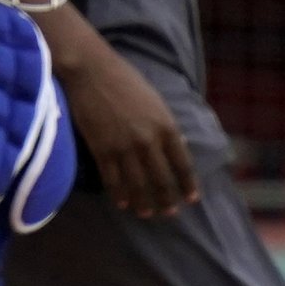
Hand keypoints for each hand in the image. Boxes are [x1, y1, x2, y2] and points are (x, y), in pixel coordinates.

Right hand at [60, 46, 198, 216]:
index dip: (188, 184)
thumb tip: (179, 145)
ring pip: (137, 184)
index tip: (192, 199)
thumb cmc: (126, 81)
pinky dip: (119, 194)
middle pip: (161, 179)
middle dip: (167, 200)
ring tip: (147, 214)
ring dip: (144, 202)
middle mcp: (148, 141)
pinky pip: (113, 179)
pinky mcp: (102, 150)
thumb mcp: (156, 102)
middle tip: (170, 214)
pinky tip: (123, 204)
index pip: (182, 164)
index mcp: (166, 126)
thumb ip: (166, 126)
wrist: (92, 72)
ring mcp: (124, 147)